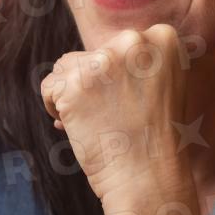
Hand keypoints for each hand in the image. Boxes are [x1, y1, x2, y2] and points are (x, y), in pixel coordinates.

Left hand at [40, 25, 189, 205]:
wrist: (148, 175)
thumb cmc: (156, 138)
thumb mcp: (165, 85)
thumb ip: (140, 62)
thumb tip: (98, 57)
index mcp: (163, 39)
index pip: (121, 45)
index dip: (117, 77)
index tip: (128, 102)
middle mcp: (135, 41)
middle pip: (93, 53)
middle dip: (94, 83)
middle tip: (111, 115)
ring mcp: (104, 60)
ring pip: (67, 66)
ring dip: (72, 93)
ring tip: (93, 121)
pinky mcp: (75, 82)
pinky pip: (49, 86)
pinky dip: (55, 108)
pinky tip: (77, 126)